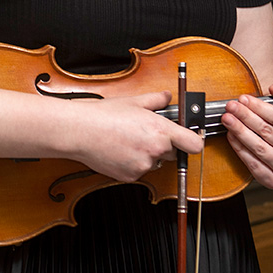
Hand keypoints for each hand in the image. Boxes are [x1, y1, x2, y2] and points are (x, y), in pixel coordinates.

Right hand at [72, 91, 204, 181]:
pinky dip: (132, 163)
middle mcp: (155, 150)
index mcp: (161, 131)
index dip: (193, 141)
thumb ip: (156, 100)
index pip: (194, 144)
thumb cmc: (103, 115)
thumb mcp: (133, 101)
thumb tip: (166, 96)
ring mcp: (143, 166)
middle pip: (173, 153)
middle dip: (164, 145)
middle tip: (145, 133)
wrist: (79, 131)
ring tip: (127, 140)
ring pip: (154, 162)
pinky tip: (119, 150)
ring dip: (147, 154)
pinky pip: (139, 170)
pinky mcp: (130, 176)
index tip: (189, 138)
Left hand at [222, 77, 272, 188]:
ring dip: (240, 131)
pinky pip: (253, 164)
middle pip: (268, 132)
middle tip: (231, 106)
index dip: (260, 107)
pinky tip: (230, 136)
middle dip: (246, 116)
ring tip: (227, 119)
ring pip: (260, 148)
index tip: (243, 98)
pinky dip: (239, 149)